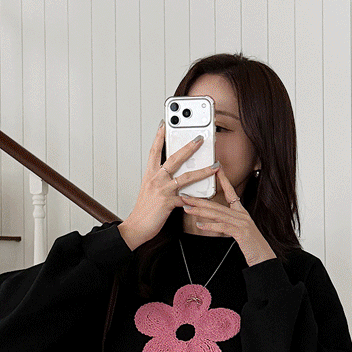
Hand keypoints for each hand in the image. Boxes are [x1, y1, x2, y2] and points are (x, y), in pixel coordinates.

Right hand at [119, 122, 220, 249]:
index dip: (160, 137)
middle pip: (173, 158)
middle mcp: (155, 179)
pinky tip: (209, 194)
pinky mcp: (168, 203)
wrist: (136, 227)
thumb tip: (171, 174)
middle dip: (188, 147)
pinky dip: (199, 198)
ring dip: (202, 171)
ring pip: (185, 177)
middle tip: (200, 138)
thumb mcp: (148, 190)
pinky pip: (188, 198)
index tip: (165, 124)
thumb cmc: (143, 210)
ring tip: (214, 165)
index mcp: (150, 174)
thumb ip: (159, 180)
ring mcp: (162, 190)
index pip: (154, 151)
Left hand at [181, 170, 276, 266]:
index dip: (224, 180)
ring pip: (217, 214)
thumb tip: (215, 221)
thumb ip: (229, 224)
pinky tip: (200, 225)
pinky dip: (210, 225)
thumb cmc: (252, 246)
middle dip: (199, 200)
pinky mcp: (241, 233)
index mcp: (242, 213)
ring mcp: (242, 223)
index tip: (216, 169)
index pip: (231, 192)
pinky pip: (223, 227)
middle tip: (185, 197)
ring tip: (188, 208)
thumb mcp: (241, 231)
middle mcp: (242, 215)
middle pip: (217, 204)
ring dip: (200, 211)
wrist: (264, 258)